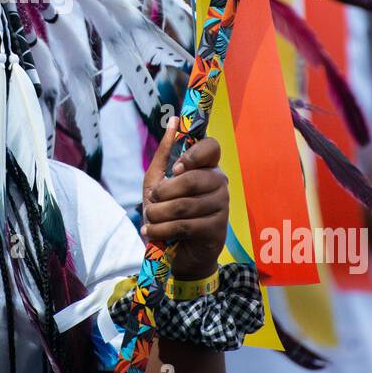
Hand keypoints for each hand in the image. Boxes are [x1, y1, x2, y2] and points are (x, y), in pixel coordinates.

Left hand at [141, 117, 228, 276]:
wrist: (178, 252)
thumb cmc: (168, 211)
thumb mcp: (158, 181)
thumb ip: (165, 153)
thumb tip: (174, 120)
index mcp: (207, 167)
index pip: (211, 147)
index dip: (192, 155)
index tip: (176, 168)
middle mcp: (220, 183)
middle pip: (192, 179)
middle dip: (163, 193)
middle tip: (152, 201)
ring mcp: (222, 206)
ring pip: (185, 205)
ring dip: (158, 214)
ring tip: (149, 220)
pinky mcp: (217, 229)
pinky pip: (185, 225)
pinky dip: (162, 229)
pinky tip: (152, 232)